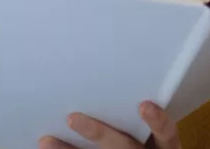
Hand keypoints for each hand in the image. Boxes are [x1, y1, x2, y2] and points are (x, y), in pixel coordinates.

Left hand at [39, 102, 181, 148]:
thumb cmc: (143, 131)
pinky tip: (44, 144)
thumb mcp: (149, 125)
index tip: (145, 105)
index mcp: (161, 144)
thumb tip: (103, 68)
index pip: (165, 133)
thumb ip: (131, 105)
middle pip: (123, 146)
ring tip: (46, 140)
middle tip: (71, 118)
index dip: (157, 121)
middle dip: (97, 133)